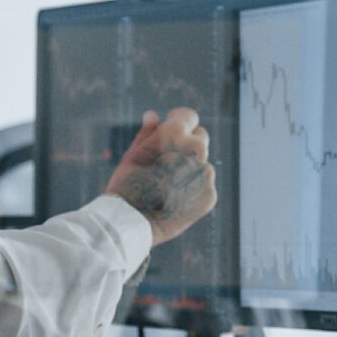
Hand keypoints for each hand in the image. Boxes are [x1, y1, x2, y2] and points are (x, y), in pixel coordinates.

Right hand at [102, 108, 217, 244]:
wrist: (131, 221)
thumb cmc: (127, 183)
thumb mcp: (133, 153)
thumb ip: (148, 132)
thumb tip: (154, 115)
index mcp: (175, 133)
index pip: (189, 116)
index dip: (178, 122)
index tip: (171, 129)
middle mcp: (196, 149)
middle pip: (200, 138)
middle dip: (187, 145)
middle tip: (166, 162)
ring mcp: (204, 173)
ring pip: (202, 164)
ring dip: (190, 169)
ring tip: (167, 185)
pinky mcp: (209, 194)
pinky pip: (203, 186)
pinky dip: (193, 190)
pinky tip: (175, 199)